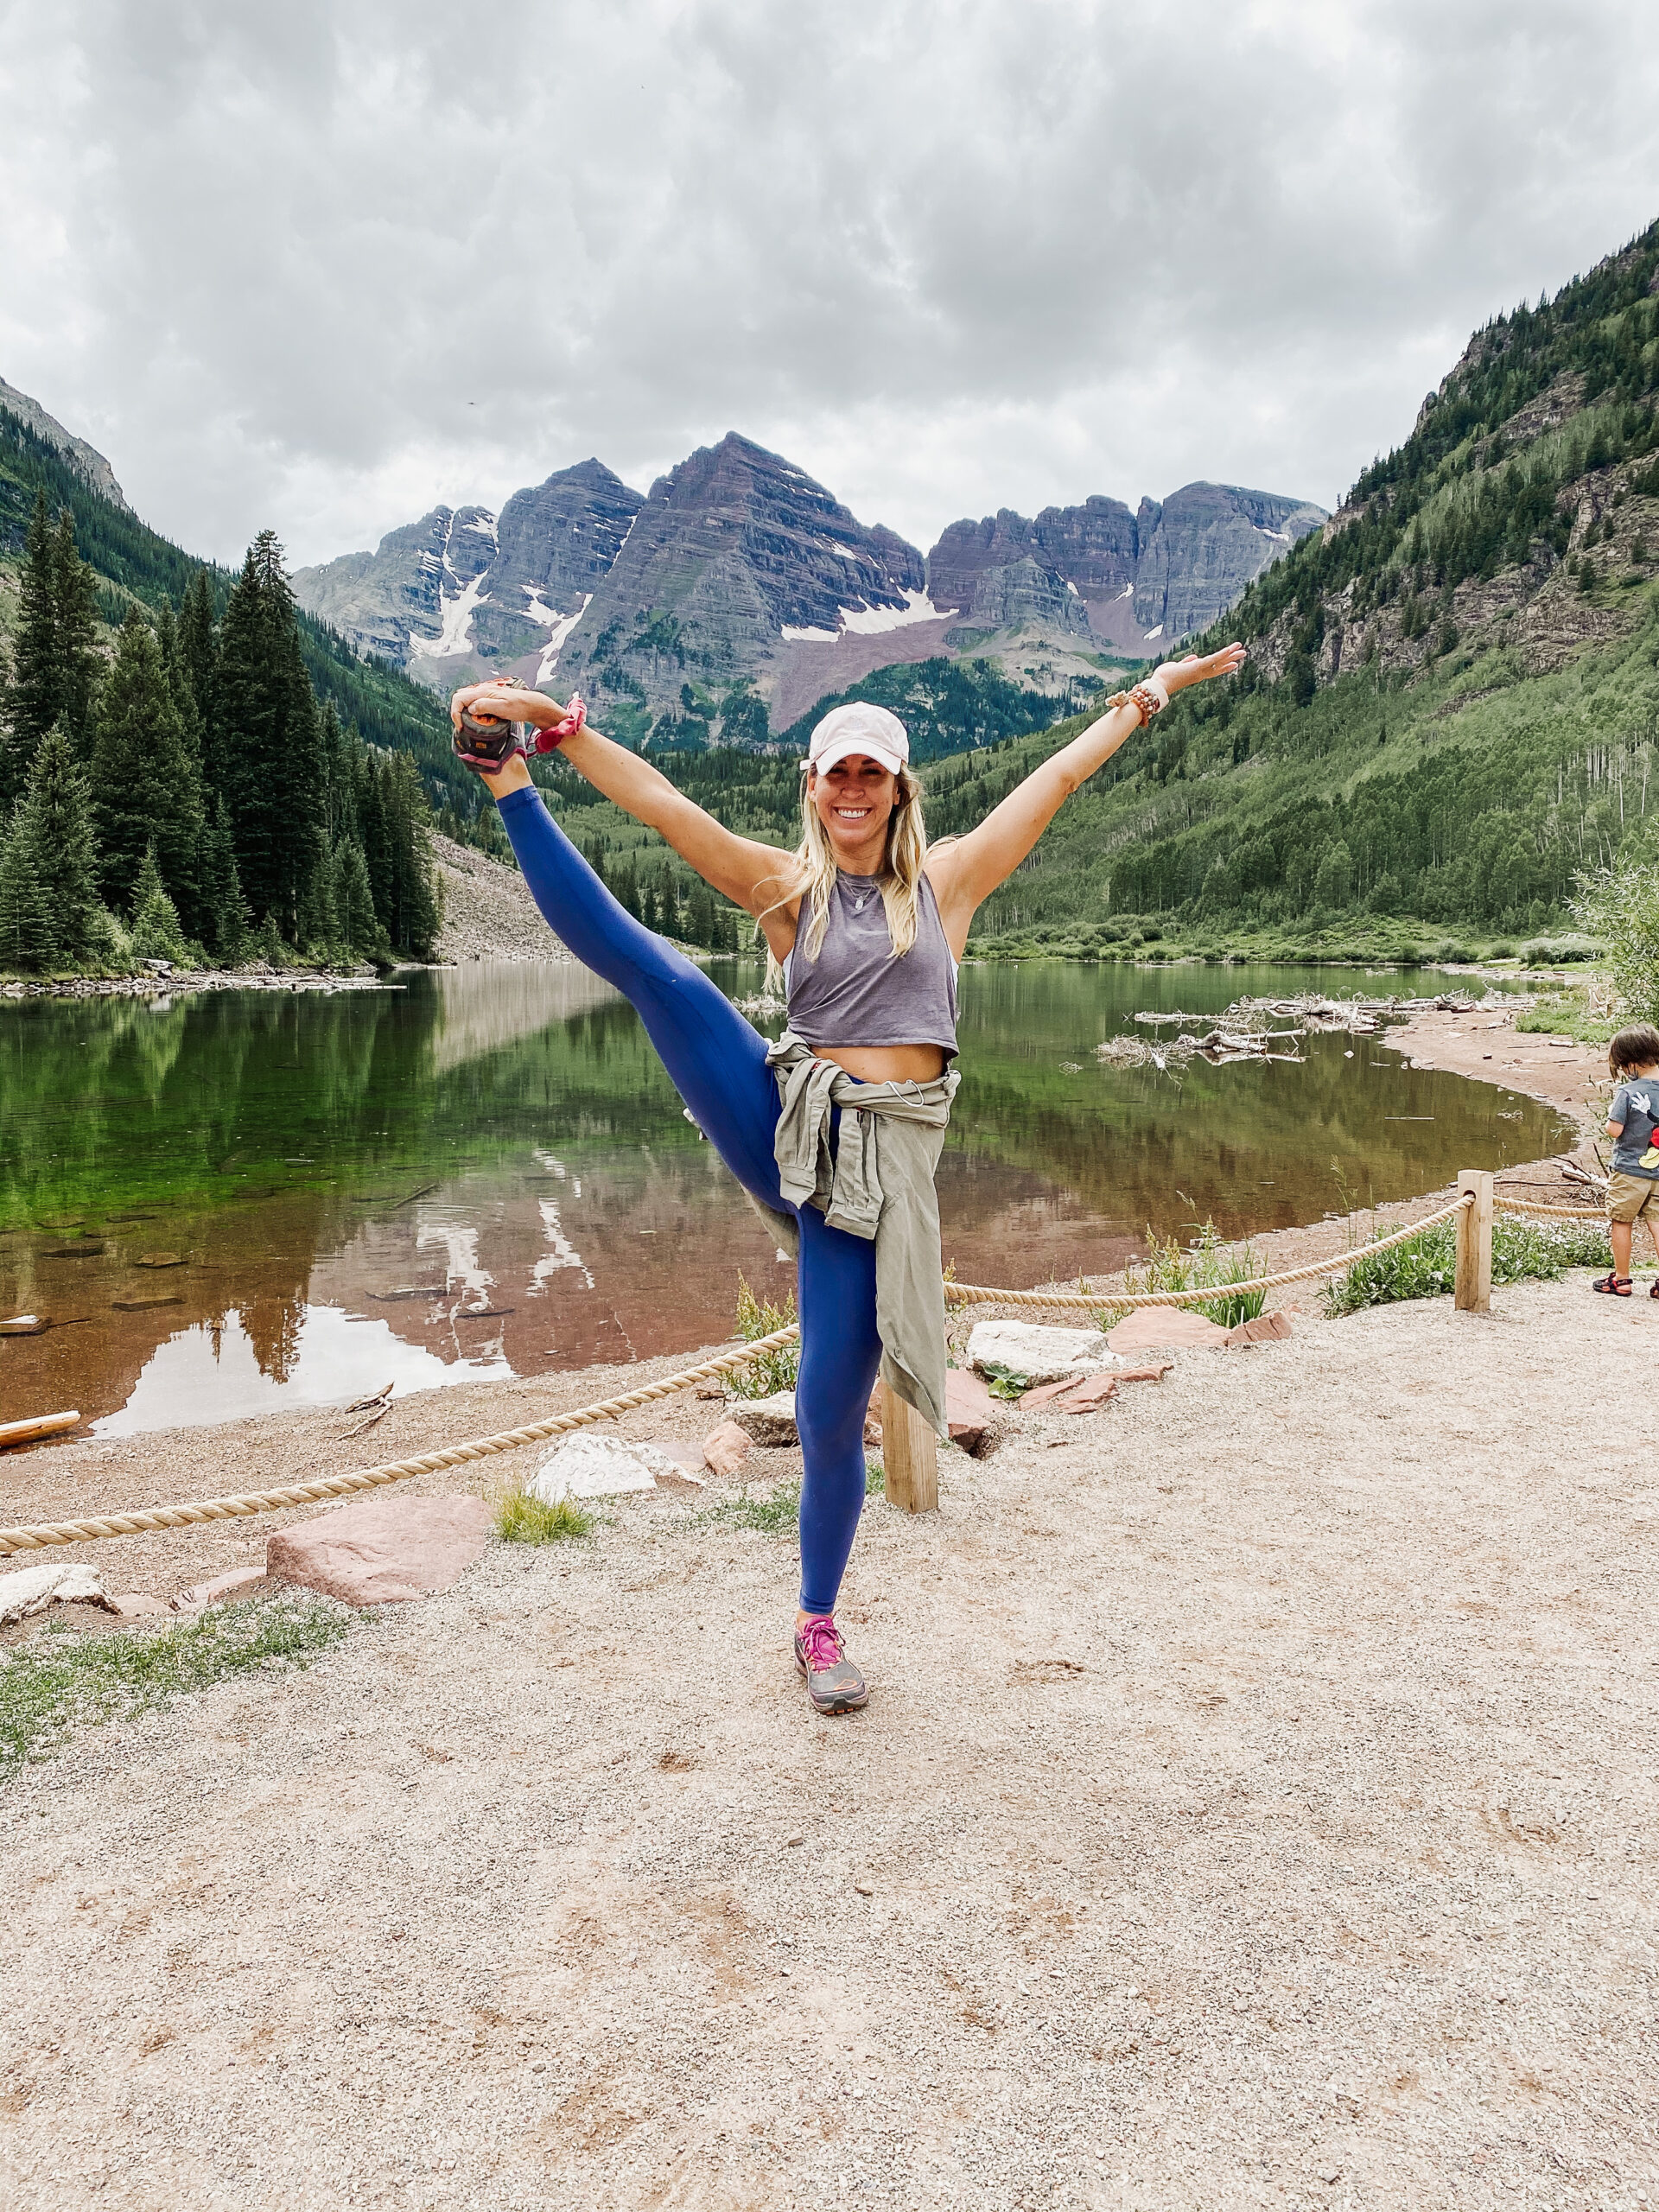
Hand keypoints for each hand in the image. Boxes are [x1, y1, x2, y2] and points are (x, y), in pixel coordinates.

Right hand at [449, 681, 563, 732]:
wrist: (532, 705)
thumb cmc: (520, 706)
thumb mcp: (502, 708)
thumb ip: (485, 706)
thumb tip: (470, 708)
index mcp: (483, 691)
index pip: (459, 698)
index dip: (455, 712)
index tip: (461, 725)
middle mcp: (482, 690)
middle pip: (460, 697)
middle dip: (457, 711)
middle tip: (463, 725)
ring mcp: (486, 694)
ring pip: (466, 701)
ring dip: (464, 712)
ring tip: (470, 724)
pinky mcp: (490, 699)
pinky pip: (475, 704)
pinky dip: (473, 712)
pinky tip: (479, 720)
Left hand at [1153, 643, 1247, 694]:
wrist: (1159, 686)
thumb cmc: (1164, 678)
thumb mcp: (1177, 667)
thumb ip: (1186, 662)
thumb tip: (1194, 656)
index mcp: (1196, 674)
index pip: (1213, 669)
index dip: (1224, 665)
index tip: (1234, 663)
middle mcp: (1201, 674)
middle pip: (1220, 666)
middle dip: (1232, 659)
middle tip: (1244, 653)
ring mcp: (1200, 670)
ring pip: (1219, 661)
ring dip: (1231, 654)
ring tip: (1242, 649)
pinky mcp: (1198, 666)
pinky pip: (1212, 659)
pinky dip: (1221, 654)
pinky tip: (1230, 649)